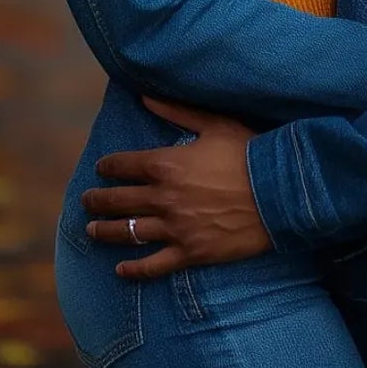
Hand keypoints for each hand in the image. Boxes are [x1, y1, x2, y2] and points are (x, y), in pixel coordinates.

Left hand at [83, 97, 271, 278]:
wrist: (280, 193)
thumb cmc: (250, 153)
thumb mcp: (214, 124)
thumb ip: (176, 112)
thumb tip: (145, 97)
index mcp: (166, 165)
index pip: (124, 165)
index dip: (109, 167)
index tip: (101, 168)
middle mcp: (164, 198)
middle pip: (119, 200)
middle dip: (98, 200)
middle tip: (86, 201)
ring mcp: (175, 228)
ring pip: (129, 232)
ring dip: (106, 232)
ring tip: (92, 231)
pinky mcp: (190, 252)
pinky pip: (154, 265)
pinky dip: (135, 269)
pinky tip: (121, 270)